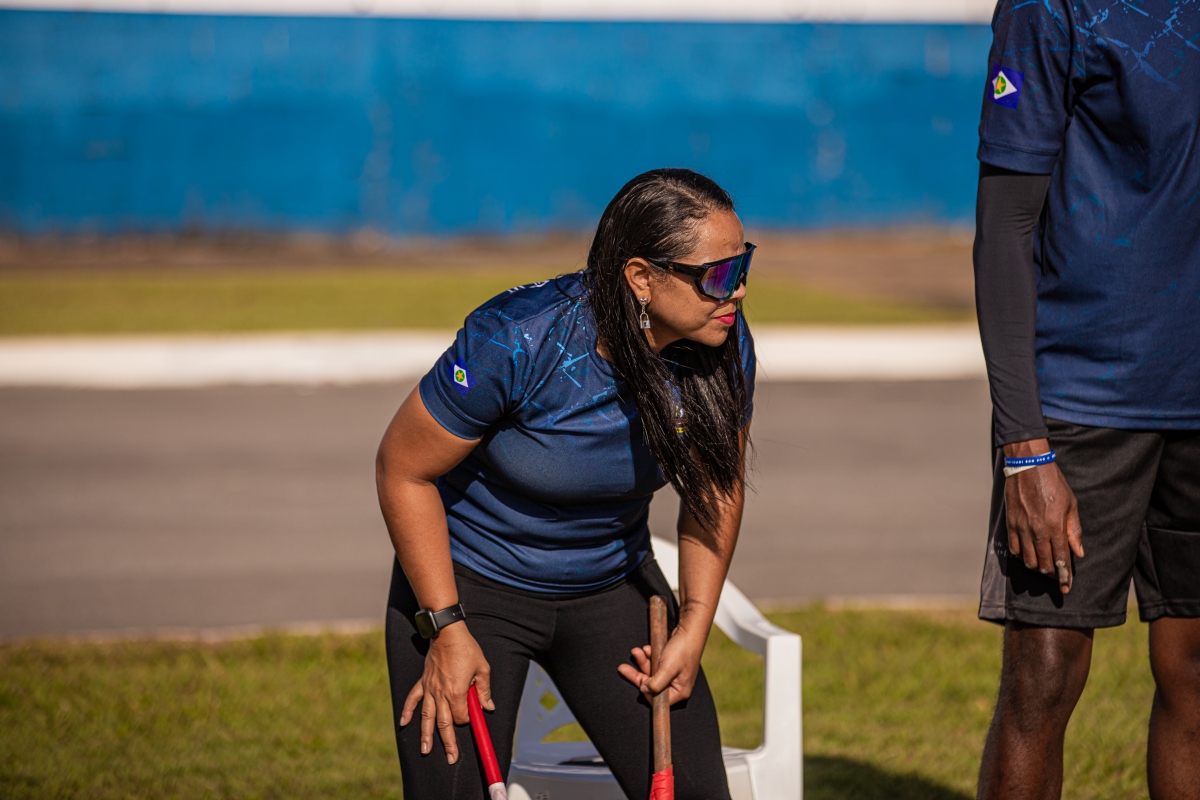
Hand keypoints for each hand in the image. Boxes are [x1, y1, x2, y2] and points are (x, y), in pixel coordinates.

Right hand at [399, 623, 492, 763]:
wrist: (447, 632)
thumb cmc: (467, 649)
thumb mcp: (483, 668)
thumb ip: (484, 690)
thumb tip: (488, 707)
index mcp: (457, 692)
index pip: (460, 716)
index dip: (467, 720)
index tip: (471, 718)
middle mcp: (441, 693)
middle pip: (444, 723)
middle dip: (448, 743)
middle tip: (451, 758)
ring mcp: (430, 688)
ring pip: (427, 717)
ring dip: (426, 735)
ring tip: (425, 751)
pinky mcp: (423, 682)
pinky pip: (413, 699)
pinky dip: (407, 711)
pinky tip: (403, 723)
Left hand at [617, 620, 706, 705]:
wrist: (689, 629)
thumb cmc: (682, 650)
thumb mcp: (668, 668)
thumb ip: (655, 684)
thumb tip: (644, 690)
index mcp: (680, 691)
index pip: (658, 700)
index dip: (646, 691)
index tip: (638, 682)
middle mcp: (676, 685)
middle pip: (652, 686)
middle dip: (638, 674)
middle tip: (623, 668)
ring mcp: (672, 674)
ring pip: (651, 673)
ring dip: (642, 662)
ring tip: (636, 651)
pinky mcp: (669, 664)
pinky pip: (654, 664)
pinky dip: (649, 657)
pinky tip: (647, 649)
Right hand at [1004, 439, 1084, 591]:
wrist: (1027, 466)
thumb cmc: (1053, 483)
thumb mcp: (1071, 505)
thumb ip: (1074, 530)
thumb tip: (1078, 552)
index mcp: (1054, 526)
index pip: (1061, 559)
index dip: (1065, 576)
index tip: (1066, 588)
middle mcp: (1037, 530)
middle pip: (1044, 563)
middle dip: (1052, 575)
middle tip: (1057, 577)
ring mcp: (1021, 528)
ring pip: (1028, 560)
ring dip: (1037, 567)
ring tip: (1044, 566)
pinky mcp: (1010, 523)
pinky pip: (1015, 548)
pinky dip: (1022, 556)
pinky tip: (1028, 554)